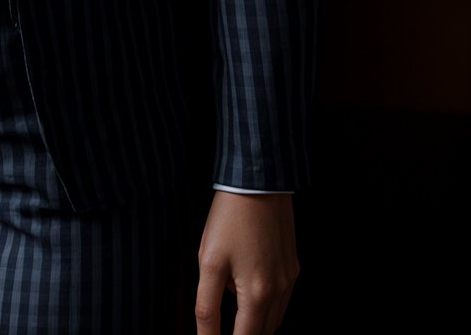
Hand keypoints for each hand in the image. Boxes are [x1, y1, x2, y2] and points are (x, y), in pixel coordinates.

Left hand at [195, 191, 298, 333]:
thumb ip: (207, 306)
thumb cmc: (230, 217)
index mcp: (258, 294)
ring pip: (274, 320)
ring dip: (254, 324)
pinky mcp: (292, 266)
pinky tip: (245, 287)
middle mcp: (280, 291)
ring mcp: (289, 279)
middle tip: (222, 328)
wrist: (258, 180)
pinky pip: (281, 300)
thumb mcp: (209, 261)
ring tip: (232, 313)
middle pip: (262, 334)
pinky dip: (264, 306)